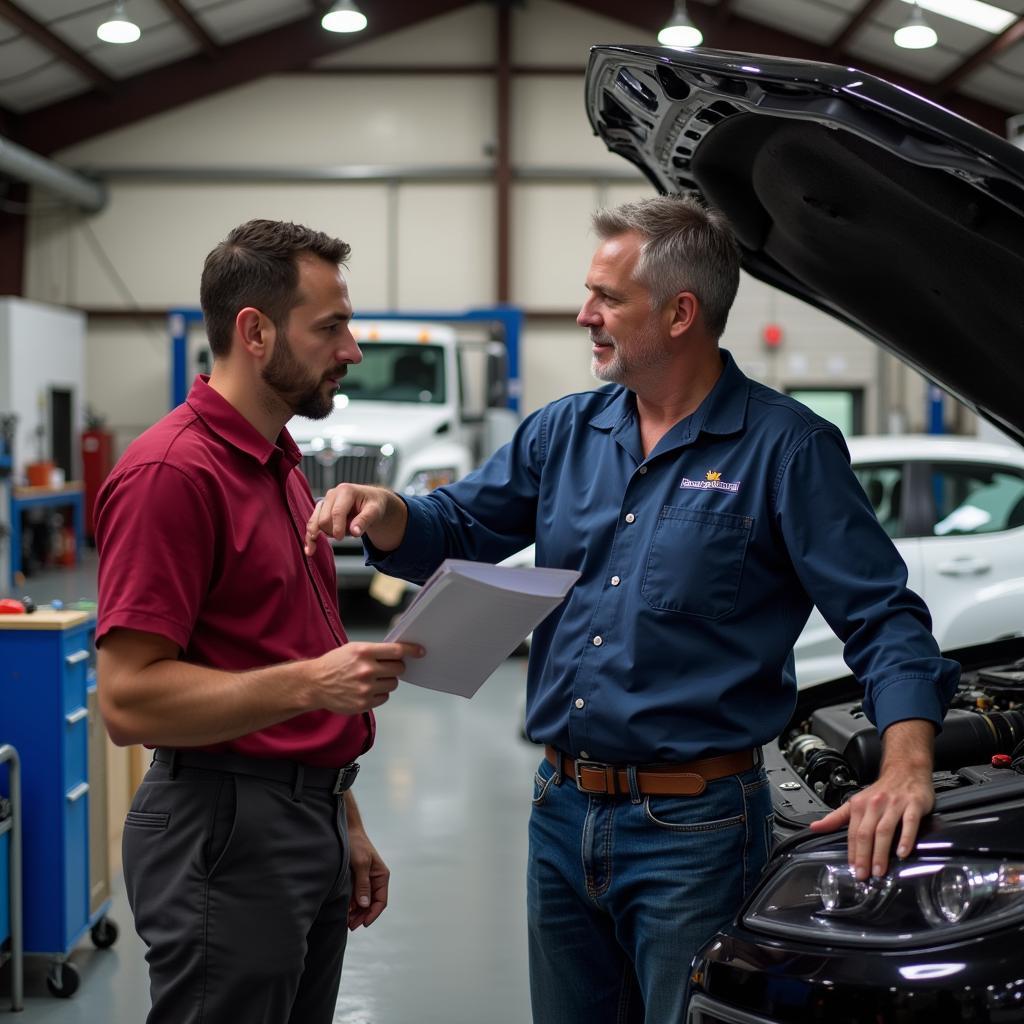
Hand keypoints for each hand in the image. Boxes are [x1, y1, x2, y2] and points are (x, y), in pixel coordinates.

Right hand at [304, 484, 390, 554]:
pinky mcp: (321, 510)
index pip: (337, 512)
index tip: (340, 539)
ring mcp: (325, 502)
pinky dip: (310, 537)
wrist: (371, 500)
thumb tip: (354, 532)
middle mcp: (332, 494)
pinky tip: (310, 550)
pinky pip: (312, 524)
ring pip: (315, 522)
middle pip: (324, 519)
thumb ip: (364, 520)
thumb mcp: (375, 511)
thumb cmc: (374, 503)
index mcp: (346, 491)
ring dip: (323, 534)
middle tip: (349, 533)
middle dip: (333, 531)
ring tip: (329, 541)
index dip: (337, 527)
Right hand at [311, 641, 423, 714]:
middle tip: (387, 667)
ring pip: (393, 684)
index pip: (397, 651)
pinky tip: (366, 690)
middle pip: (399, 669)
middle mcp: (366, 670)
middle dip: (396, 667)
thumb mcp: (353, 649)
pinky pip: (385, 697)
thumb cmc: (336, 664)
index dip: (411, 651)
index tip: (420, 652)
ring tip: (372, 679)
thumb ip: (375, 651)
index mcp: (364, 652)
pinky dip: (380, 693)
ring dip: (387, 681)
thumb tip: (401, 653)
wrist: (314, 683)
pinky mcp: (364, 703)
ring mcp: (365, 688)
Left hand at [346, 825, 389, 928]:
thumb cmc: (356, 844)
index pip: (381, 901)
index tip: (363, 924)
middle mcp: (375, 879)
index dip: (373, 914)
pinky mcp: (356, 879)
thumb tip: (364, 904)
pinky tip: (344, 910)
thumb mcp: (360, 864)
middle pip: (372, 904)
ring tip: (346, 921)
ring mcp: (366, 880)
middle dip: (362, 916)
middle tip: (351, 926)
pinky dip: (351, 904)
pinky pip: (356, 895)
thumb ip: (363, 884)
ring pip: (363, 902)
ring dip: (356, 912)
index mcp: (381, 876)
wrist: (346, 830)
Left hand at [810, 718, 935, 879]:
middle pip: (866, 833)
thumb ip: (836, 817)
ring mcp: (894, 804)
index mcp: (859, 805)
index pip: (852, 832)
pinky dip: (905, 838)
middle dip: (864, 856)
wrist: (905, 770)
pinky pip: (908, 823)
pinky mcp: (913, 805)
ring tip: (880, 870)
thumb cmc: (881, 791)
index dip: (852, 852)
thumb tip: (814, 827)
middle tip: (864, 875)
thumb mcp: (855, 802)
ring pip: (884, 830)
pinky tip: (903, 853)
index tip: (853, 870)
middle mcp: (875, 804)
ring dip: (881, 852)